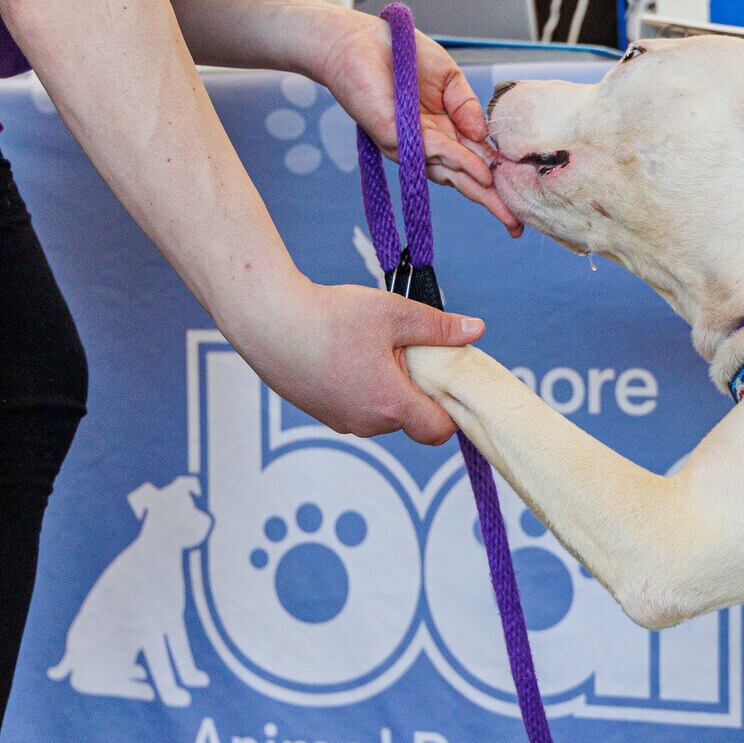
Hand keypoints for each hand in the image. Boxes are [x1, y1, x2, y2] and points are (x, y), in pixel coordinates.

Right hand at [228, 278, 483, 442]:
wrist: (266, 321)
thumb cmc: (329, 316)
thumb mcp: (394, 313)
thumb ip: (439, 327)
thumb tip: (477, 330)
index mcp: (390, 404)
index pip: (439, 430)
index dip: (452, 408)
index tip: (449, 378)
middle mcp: (366, 423)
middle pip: (412, 419)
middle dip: (418, 390)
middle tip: (408, 350)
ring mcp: (340, 421)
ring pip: (383, 414)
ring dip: (389, 389)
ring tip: (373, 347)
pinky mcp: (321, 413)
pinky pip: (357, 408)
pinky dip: (362, 388)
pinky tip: (348, 354)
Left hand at [315, 11, 520, 233]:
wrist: (357, 40)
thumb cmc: (399, 53)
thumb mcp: (448, 78)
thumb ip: (468, 106)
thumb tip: (484, 137)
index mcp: (441, 131)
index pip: (473, 161)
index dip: (496, 179)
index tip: (519, 200)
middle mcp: (426, 144)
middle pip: (464, 179)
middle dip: (491, 201)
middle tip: (516, 226)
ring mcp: (410, 145)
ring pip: (451, 172)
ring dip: (480, 188)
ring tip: (506, 206)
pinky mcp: (394, 137)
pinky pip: (433, 151)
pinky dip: (460, 161)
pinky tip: (483, 170)